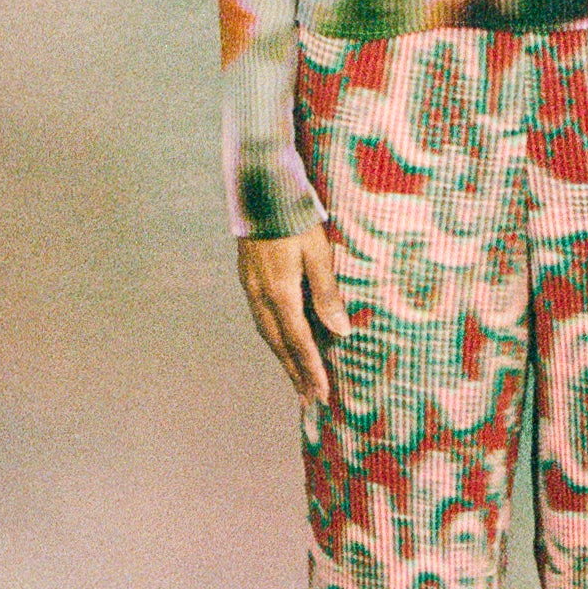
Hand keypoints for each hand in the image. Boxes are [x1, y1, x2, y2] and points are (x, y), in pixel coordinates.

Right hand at [237, 222, 350, 401]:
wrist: (260, 189)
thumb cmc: (295, 217)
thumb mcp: (319, 253)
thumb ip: (327, 293)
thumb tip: (340, 332)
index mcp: (280, 292)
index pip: (299, 341)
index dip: (311, 369)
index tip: (321, 394)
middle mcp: (260, 296)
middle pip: (279, 345)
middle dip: (295, 373)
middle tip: (308, 399)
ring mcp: (250, 287)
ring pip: (267, 333)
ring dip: (283, 358)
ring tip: (296, 378)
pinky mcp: (247, 278)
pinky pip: (261, 318)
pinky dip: (274, 338)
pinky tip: (282, 341)